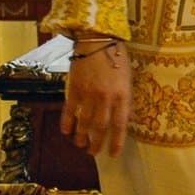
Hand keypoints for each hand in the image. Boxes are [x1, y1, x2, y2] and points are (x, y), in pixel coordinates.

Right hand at [61, 39, 131, 157]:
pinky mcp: (74, 88)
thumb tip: (125, 120)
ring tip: (80, 145)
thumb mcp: (128, 79)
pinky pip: (70, 110)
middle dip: (96, 143)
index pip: (120, 125)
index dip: (116, 142)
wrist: (97, 40)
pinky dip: (67, 123)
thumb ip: (125, 99)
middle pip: (100, 127)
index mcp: (122, 95)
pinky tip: (66, 132)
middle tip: (93, 152)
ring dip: (81, 137)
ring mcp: (89, 94)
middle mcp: (106, 98)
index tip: (112, 154)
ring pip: (84, 122)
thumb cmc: (117, 58)